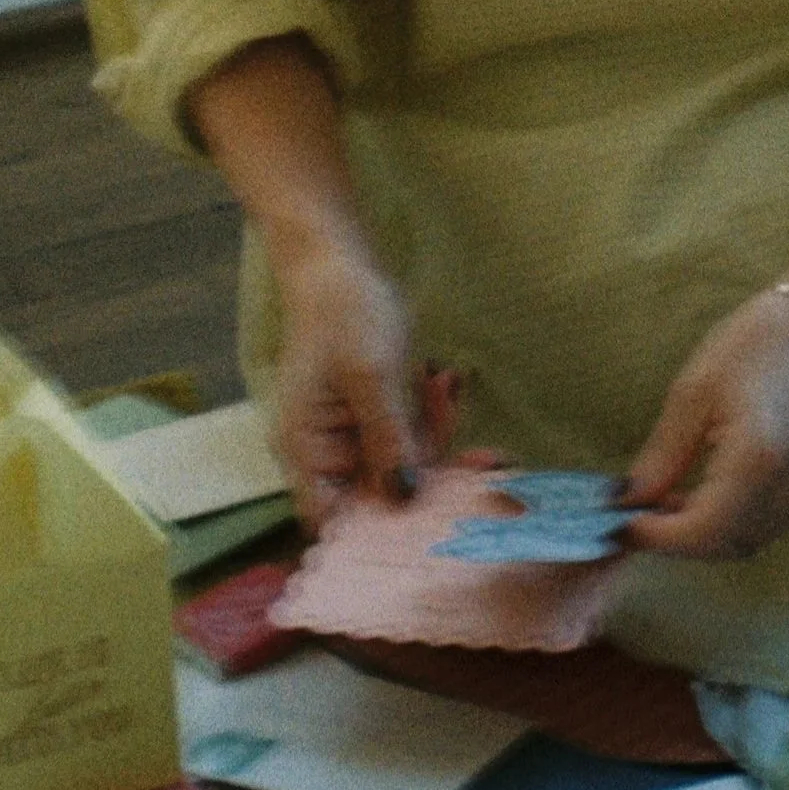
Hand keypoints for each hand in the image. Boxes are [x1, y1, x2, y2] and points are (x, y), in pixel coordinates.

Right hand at [271, 240, 443, 523]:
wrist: (339, 259)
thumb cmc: (344, 315)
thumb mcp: (372, 379)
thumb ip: (389, 442)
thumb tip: (404, 500)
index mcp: (306, 449)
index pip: (333, 518)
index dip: (377, 530)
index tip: (434, 523)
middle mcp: (324, 451)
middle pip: (379, 493)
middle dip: (429, 472)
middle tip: (481, 454)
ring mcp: (350, 433)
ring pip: (403, 464)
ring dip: (434, 434)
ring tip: (443, 385)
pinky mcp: (374, 414)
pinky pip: (409, 436)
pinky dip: (430, 416)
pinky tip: (443, 380)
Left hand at [619, 283, 788, 561]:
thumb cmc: (759, 343)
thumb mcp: (694, 392)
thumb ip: (661, 458)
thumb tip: (624, 501)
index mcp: (758, 462)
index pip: (700, 533)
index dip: (655, 536)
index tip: (620, 522)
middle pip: (721, 545)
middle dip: (675, 537)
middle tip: (637, 508)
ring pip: (743, 541)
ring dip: (703, 532)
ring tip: (668, 496)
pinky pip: (764, 525)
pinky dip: (730, 520)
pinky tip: (707, 489)